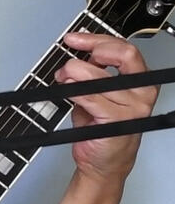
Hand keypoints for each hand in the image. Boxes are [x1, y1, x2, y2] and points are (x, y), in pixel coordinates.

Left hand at [54, 32, 157, 181]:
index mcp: (140, 81)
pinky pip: (91, 97)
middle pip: (121, 54)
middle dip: (91, 49)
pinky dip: (74, 90)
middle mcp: (141, 91)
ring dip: (74, 72)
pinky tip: (66, 89)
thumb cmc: (101, 130)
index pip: (124, 49)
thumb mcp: (96, 96)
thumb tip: (76, 56)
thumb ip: (92, 75)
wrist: (103, 163)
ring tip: (62, 77)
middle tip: (70, 56)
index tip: (75, 39)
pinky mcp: (118, 119)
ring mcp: (133, 106)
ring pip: (101, 75)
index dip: (97, 40)